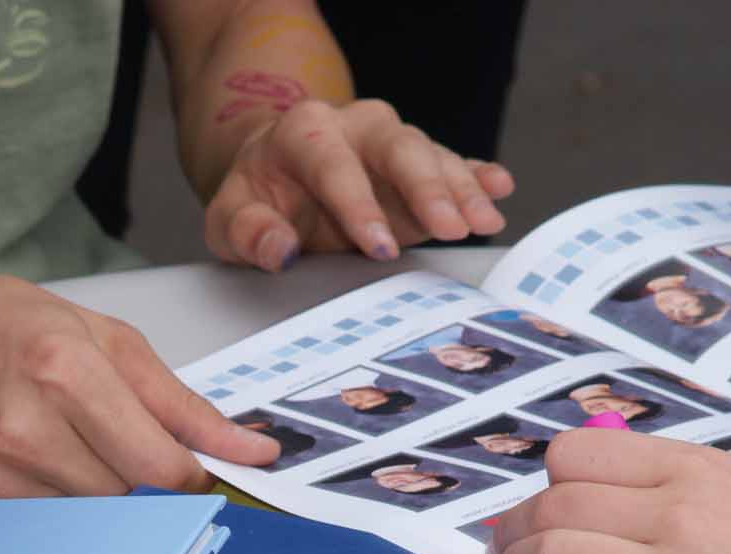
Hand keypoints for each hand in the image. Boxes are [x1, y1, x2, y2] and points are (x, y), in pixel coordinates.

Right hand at [0, 271, 279, 497]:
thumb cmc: (2, 328)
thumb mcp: (106, 339)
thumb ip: (182, 403)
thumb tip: (249, 449)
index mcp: (66, 370)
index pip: (162, 465)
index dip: (190, 478)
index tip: (192, 473)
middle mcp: (26, 425)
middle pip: (131, 498)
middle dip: (146, 485)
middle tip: (125, 452)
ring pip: (94, 522)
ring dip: (106, 501)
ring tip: (79, 455)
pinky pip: (51, 531)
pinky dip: (66, 513)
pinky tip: (48, 475)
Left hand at [204, 99, 513, 271]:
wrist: (275, 175)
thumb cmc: (256, 199)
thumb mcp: (231, 220)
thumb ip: (249, 233)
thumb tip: (280, 251)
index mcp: (303, 132)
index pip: (334, 164)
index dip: (358, 206)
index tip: (377, 247)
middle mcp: (354, 126)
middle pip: (397, 147)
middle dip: (427, 188)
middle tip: (451, 227)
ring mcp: (389, 142)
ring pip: (430, 156)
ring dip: (461, 190)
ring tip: (483, 222)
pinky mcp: (414, 164)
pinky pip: (451, 162)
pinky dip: (476, 176)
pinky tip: (499, 188)